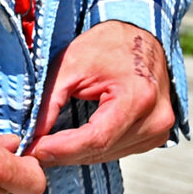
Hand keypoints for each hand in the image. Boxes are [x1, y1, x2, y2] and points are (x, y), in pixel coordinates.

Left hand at [29, 23, 173, 168]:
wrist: (140, 37)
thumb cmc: (108, 45)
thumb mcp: (71, 64)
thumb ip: (50, 101)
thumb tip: (34, 135)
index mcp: (138, 97)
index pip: (96, 138)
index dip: (62, 148)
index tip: (35, 149)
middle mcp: (155, 118)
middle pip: (101, 150)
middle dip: (64, 153)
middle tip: (34, 149)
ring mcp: (159, 129)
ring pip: (107, 155)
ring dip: (77, 154)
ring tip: (51, 144)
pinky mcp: (156, 135)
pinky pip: (118, 152)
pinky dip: (94, 149)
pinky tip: (77, 140)